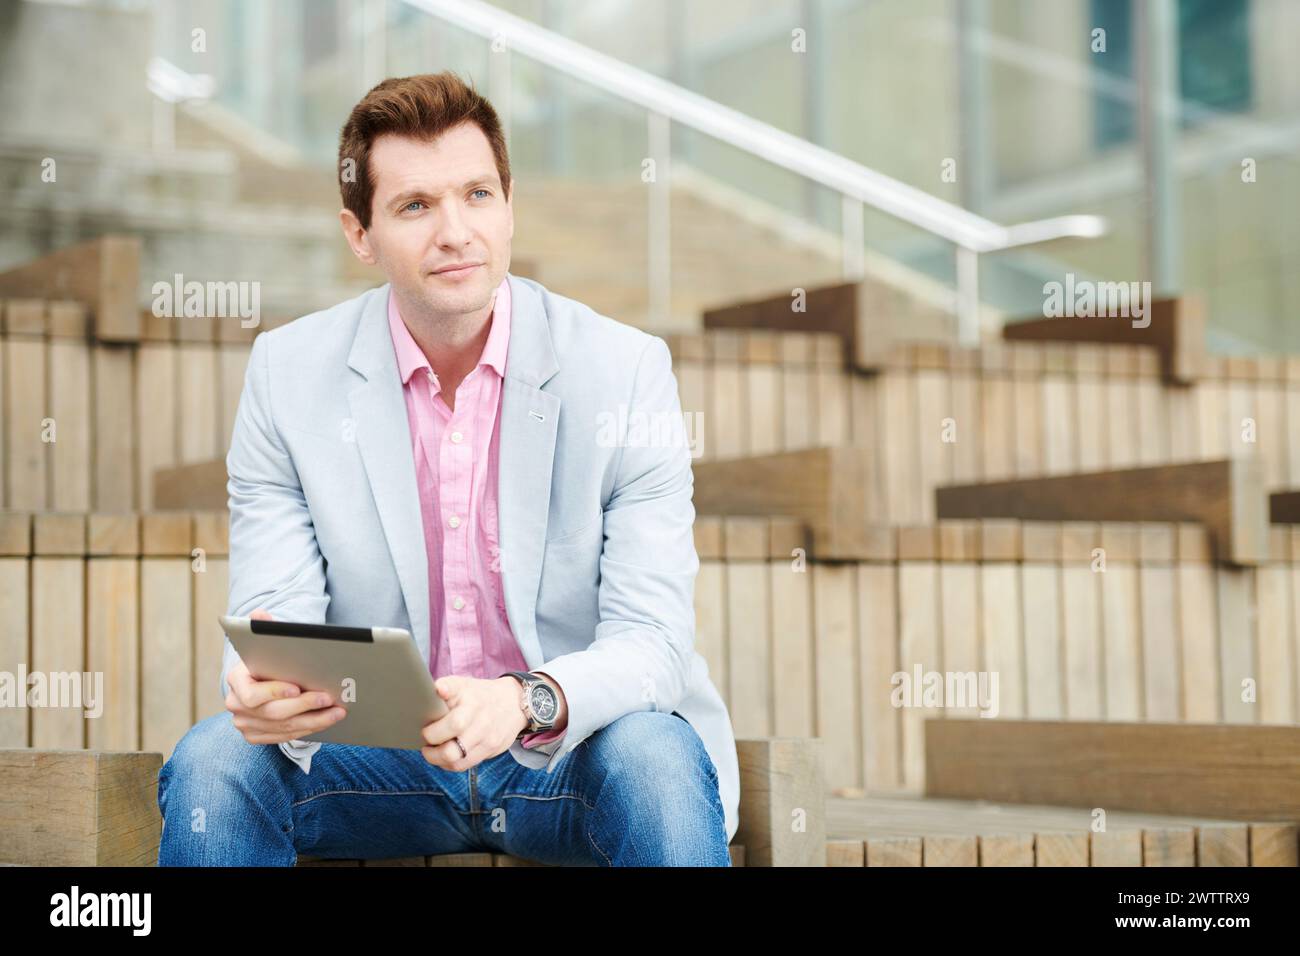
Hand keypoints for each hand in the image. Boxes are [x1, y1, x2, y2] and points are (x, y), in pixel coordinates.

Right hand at [224, 608, 346, 744]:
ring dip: (313, 721)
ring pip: (283, 729)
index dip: (274, 692)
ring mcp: (245, 724)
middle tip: (328, 698)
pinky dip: (308, 730)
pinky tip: (326, 720)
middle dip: (303, 706)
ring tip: (337, 711)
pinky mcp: (256, 736)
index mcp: (236, 681)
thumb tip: (259, 615)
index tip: (297, 687)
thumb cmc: (268, 659)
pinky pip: (285, 737)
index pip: (252, 694)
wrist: (261, 679)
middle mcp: (236, 706)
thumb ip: (263, 629)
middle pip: (272, 713)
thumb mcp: (266, 642)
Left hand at [419, 675, 528, 770]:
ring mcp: (487, 738)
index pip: (454, 721)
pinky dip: (449, 763)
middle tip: (424, 737)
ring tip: (431, 750)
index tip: (424, 725)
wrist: (514, 703)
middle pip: (451, 745)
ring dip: (437, 758)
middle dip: (431, 743)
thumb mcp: (464, 684)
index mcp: (472, 702)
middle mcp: (481, 721)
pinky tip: (444, 755)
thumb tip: (437, 689)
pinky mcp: (491, 750)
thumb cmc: (480, 694)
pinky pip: (464, 764)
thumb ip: (447, 687)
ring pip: (455, 759)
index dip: (435, 728)